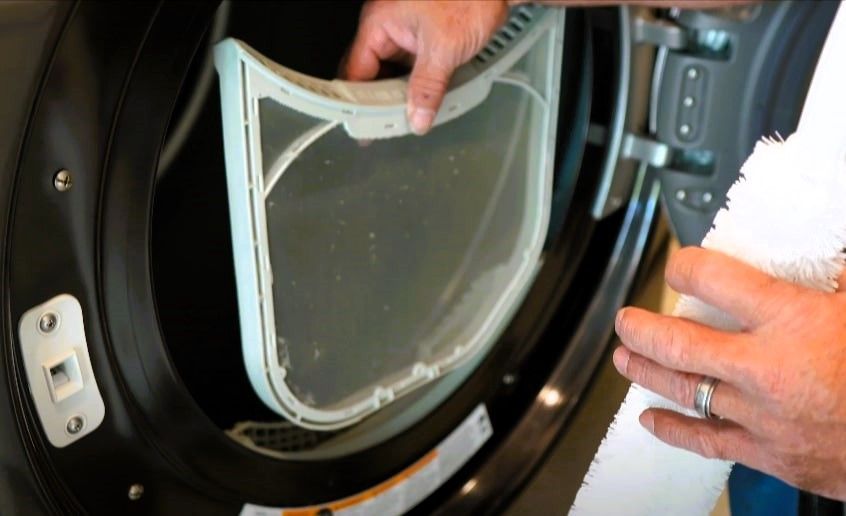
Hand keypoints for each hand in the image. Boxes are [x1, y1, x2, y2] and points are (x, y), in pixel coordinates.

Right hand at [343, 0, 508, 134]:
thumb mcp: (444, 49)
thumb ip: (427, 88)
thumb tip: (417, 118)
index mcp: (379, 22)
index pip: (355, 70)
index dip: (357, 101)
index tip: (363, 126)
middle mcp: (387, 26)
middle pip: (371, 73)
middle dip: (380, 101)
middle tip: (389, 126)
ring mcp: (406, 32)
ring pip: (393, 73)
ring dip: (400, 94)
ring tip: (409, 116)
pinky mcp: (424, 38)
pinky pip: (411, 68)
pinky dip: (416, 85)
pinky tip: (425, 101)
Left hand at [613, 246, 845, 500]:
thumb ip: (834, 278)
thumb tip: (825, 250)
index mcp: (794, 322)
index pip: (714, 280)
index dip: (686, 268)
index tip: (678, 267)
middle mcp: (766, 369)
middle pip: (679, 342)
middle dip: (642, 328)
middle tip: (626, 319)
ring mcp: (762, 416)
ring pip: (683, 390)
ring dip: (646, 371)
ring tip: (624, 357)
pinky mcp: (769, 454)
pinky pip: (707, 442)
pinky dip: (673, 430)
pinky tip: (650, 420)